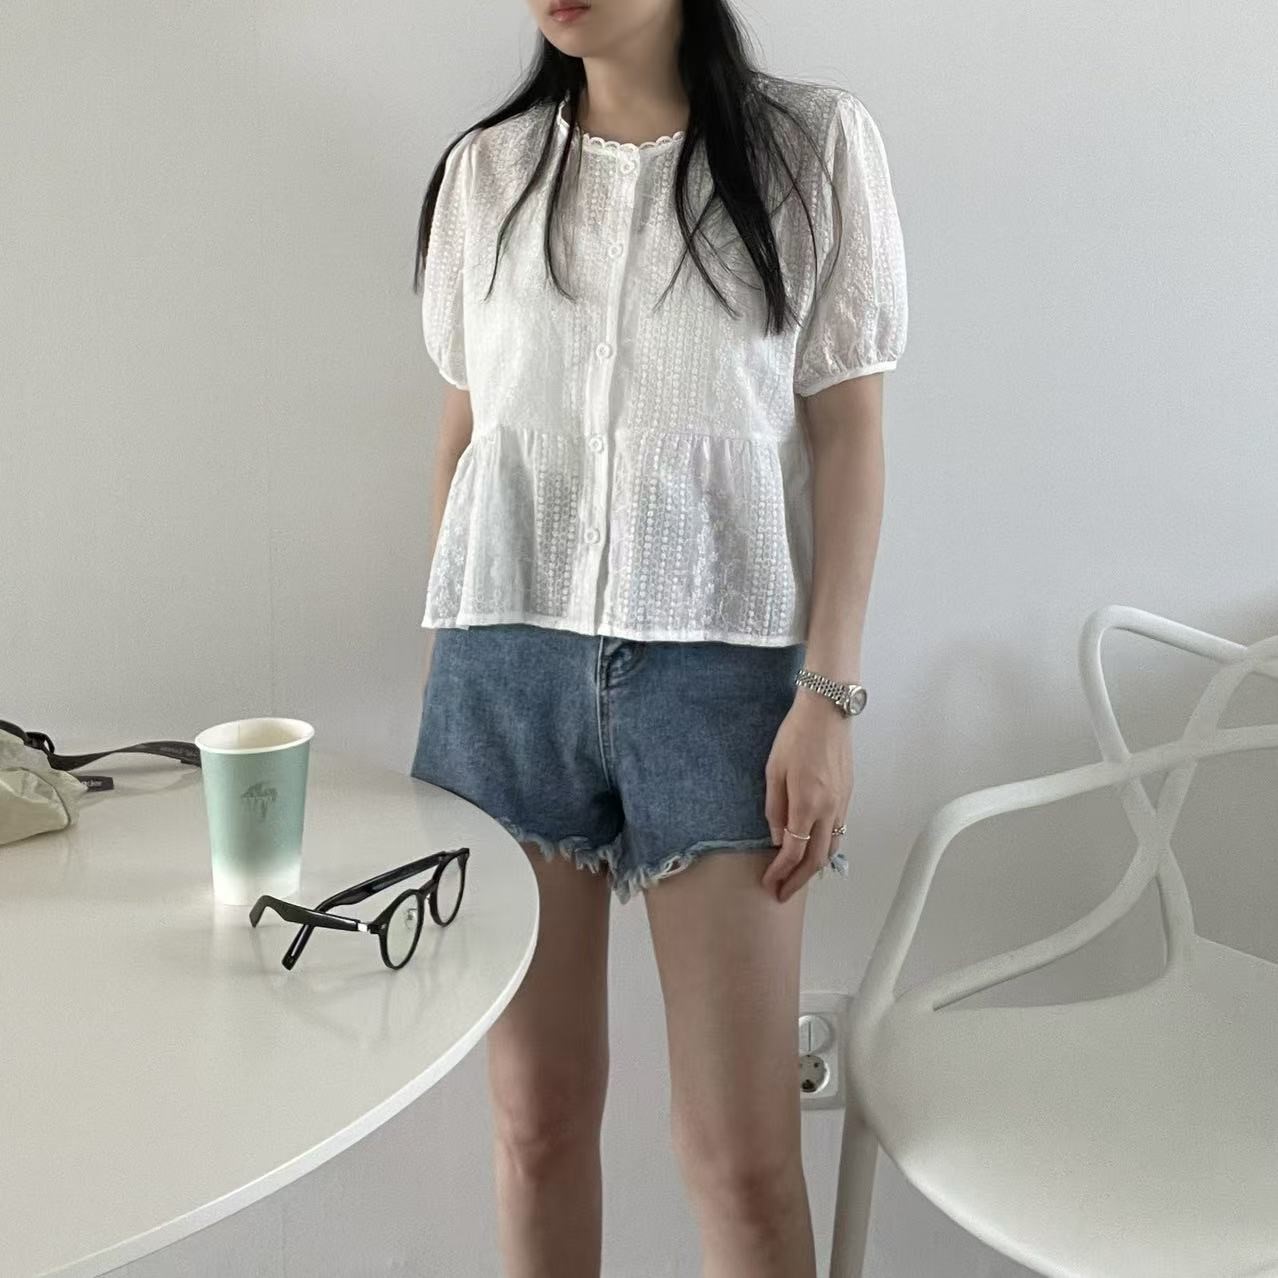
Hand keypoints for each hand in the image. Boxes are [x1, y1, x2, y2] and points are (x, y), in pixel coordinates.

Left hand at [762, 693, 852, 901]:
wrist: (827, 712)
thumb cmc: (796, 736)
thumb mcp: (773, 771)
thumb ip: (774, 808)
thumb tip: (778, 837)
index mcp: (807, 805)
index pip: (794, 853)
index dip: (780, 872)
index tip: (769, 882)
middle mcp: (829, 810)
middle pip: (817, 860)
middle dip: (798, 881)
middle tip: (783, 893)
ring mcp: (842, 804)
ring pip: (832, 848)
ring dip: (815, 869)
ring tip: (798, 878)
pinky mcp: (848, 796)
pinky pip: (839, 832)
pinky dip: (826, 849)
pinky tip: (814, 851)